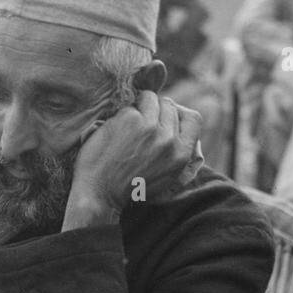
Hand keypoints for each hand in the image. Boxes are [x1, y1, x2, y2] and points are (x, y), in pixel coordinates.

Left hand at [65, 92, 200, 223]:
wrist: (99, 194)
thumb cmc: (128, 187)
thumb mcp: (165, 176)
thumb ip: (175, 152)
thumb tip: (178, 126)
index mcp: (182, 155)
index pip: (193, 119)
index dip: (178, 113)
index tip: (164, 118)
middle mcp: (169, 140)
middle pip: (169, 106)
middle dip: (155, 109)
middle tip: (139, 123)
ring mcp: (150, 128)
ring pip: (151, 98)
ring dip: (139, 106)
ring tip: (127, 123)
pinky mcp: (130, 120)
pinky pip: (130, 106)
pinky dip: (121, 115)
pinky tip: (114, 131)